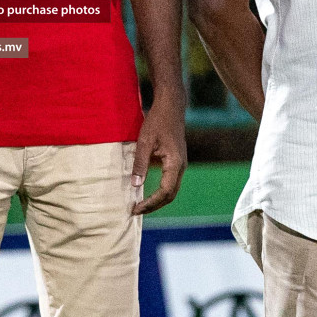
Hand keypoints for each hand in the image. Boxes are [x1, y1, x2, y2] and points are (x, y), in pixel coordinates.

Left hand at [131, 97, 186, 214]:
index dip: (150, 203)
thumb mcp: (144, 141)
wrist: (171, 106)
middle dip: (154, 206)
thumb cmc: (158, 121)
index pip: (165, 192)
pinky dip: (160, 191)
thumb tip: (134, 185)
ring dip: (157, 200)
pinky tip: (148, 192)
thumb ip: (140, 164)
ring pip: (171, 190)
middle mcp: (181, 166)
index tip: (136, 208)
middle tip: (136, 211)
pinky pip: (170, 182)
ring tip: (141, 205)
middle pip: (170, 195)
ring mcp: (181, 164)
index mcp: (175, 163)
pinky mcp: (177, 161)